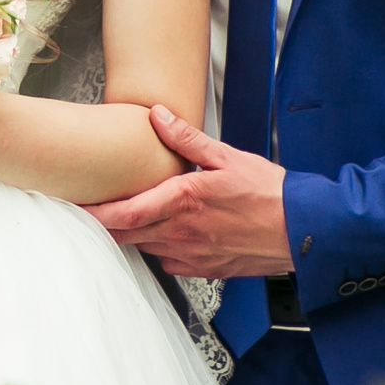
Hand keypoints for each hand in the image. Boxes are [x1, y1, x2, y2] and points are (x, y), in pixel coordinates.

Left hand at [83, 104, 291, 278]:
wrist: (307, 230)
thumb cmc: (271, 194)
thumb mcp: (227, 157)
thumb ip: (186, 138)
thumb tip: (157, 116)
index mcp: (184, 202)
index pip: (125, 214)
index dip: (96, 214)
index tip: (77, 207)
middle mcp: (183, 233)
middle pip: (127, 235)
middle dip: (105, 226)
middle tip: (88, 213)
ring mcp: (194, 255)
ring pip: (146, 248)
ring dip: (132, 236)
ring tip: (124, 219)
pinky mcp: (207, 269)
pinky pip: (170, 263)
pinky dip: (159, 249)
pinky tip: (164, 235)